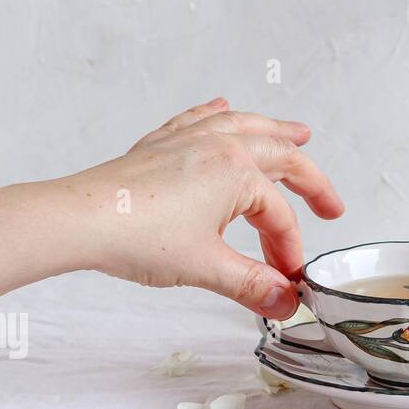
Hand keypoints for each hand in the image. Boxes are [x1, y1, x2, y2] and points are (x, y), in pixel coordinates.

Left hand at [72, 98, 344, 317]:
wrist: (77, 219)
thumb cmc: (135, 235)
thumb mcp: (205, 267)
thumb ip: (252, 284)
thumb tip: (286, 301)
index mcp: (238, 171)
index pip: (279, 217)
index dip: (288, 251)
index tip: (286, 281)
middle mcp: (219, 146)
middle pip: (280, 158)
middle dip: (310, 183)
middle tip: (331, 206)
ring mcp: (188, 140)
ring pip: (245, 126)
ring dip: (277, 130)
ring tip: (300, 133)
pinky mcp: (160, 144)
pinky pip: (198, 118)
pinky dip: (218, 113)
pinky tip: (222, 107)